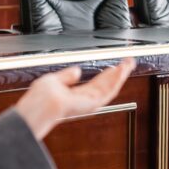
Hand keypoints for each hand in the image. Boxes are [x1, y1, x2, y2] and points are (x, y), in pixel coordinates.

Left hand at [13, 58, 135, 139]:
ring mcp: (88, 103)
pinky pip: (108, 92)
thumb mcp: (53, 80)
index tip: (115, 65)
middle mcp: (83, 101)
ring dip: (120, 75)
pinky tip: (121, 71)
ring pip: (110, 89)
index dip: (106, 75)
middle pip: (106, 86)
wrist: (40, 105)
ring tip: (128, 64)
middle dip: (118, 74)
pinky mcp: (92, 103)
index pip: (95, 84)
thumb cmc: (40, 97)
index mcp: (74, 96)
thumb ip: (66, 76)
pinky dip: (116, 80)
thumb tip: (76, 71)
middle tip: (128, 63)